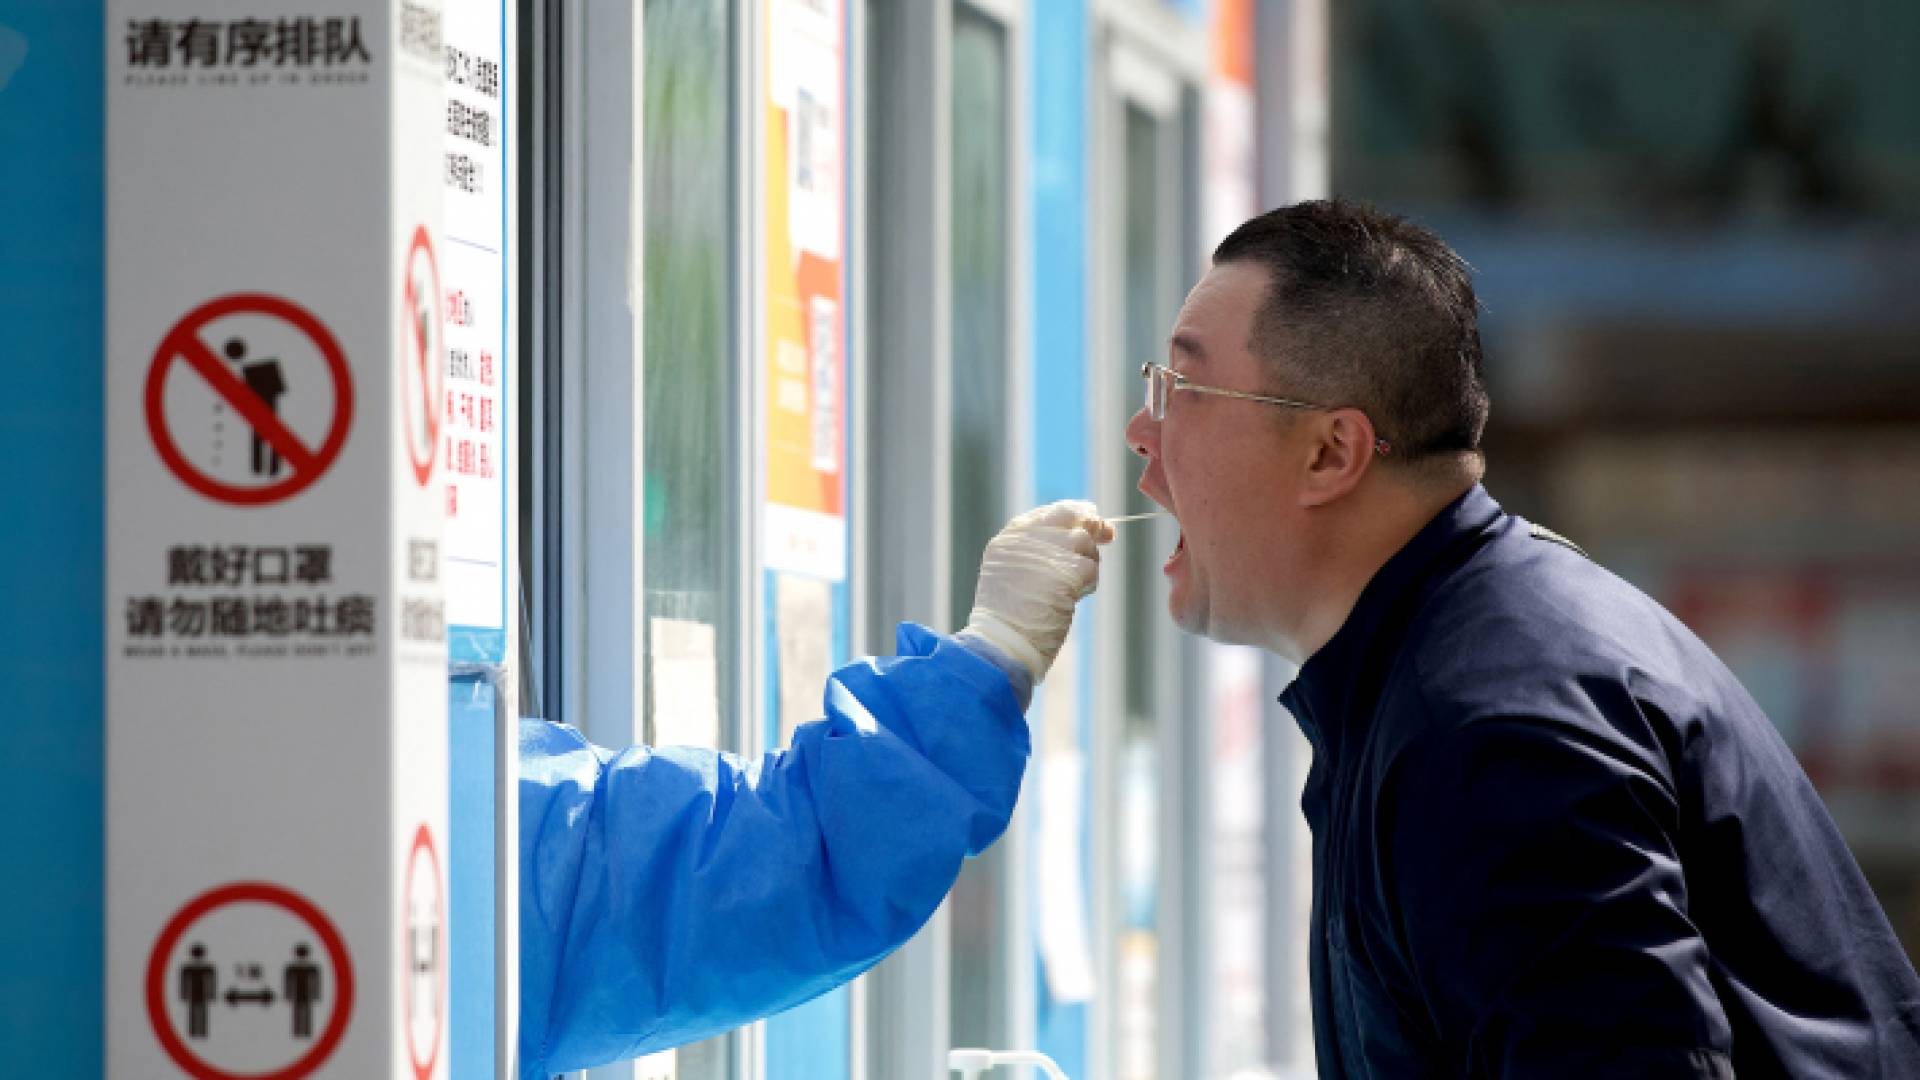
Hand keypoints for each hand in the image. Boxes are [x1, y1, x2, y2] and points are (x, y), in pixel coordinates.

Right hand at [961, 500, 1113, 681]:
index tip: (1090, 516)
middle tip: (1107, 535)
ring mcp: (1048, 551)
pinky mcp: (1068, 570)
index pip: (1049, 513)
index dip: (1074, 514)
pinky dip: (1089, 584)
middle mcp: (1027, 538)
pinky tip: (1075, 598)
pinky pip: (1091, 567)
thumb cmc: (1009, 618)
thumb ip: (1039, 552)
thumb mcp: (1012, 575)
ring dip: (1088, 563)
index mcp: (1010, 538)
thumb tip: (1083, 533)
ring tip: (1073, 588)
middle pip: (1071, 519)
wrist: (1003, 643)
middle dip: (1090, 528)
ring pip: (1084, 542)